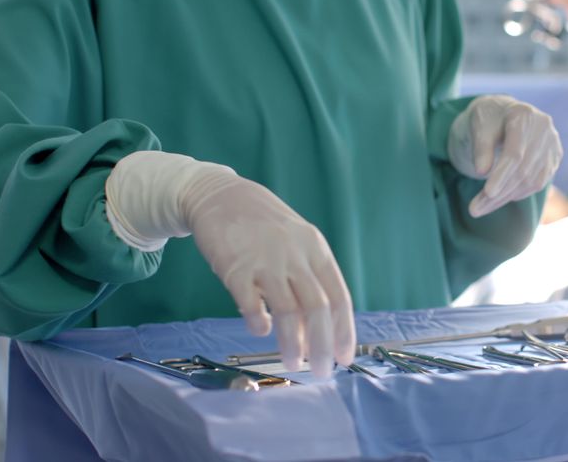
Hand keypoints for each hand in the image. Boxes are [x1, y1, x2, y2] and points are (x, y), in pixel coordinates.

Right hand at [183, 171, 354, 377]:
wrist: (222, 196)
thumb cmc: (265, 227)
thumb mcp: (296, 244)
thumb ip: (307, 282)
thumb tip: (315, 332)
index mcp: (316, 250)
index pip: (339, 297)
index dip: (344, 331)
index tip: (345, 357)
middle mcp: (296, 255)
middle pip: (318, 308)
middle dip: (323, 345)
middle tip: (322, 371)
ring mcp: (266, 261)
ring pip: (288, 310)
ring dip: (293, 342)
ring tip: (293, 363)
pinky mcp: (235, 267)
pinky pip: (250, 302)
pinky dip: (258, 321)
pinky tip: (260, 331)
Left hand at [447, 95, 561, 216]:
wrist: (505, 113)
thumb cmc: (489, 118)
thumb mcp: (478, 126)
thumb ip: (481, 146)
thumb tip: (482, 171)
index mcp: (524, 115)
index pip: (515, 153)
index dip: (501, 175)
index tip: (487, 193)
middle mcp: (543, 129)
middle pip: (523, 170)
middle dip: (499, 193)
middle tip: (475, 209)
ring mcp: (552, 144)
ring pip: (532, 181)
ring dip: (506, 198)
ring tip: (482, 207)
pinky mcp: (554, 158)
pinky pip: (538, 183)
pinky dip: (518, 194)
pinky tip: (500, 198)